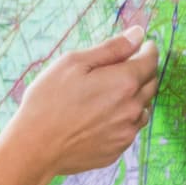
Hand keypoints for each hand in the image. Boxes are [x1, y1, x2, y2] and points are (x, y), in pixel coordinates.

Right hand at [3, 30, 160, 181]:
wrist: (34, 147)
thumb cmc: (48, 101)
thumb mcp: (73, 63)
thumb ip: (111, 48)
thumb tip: (138, 34)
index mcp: (124, 82)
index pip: (150, 61)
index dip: (148, 50)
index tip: (144, 46)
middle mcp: (132, 108)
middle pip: (151, 84)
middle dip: (143, 72)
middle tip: (125, 68)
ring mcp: (126, 132)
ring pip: (142, 108)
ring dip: (134, 98)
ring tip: (110, 96)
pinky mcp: (117, 150)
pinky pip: (128, 129)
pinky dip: (122, 120)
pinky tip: (100, 118)